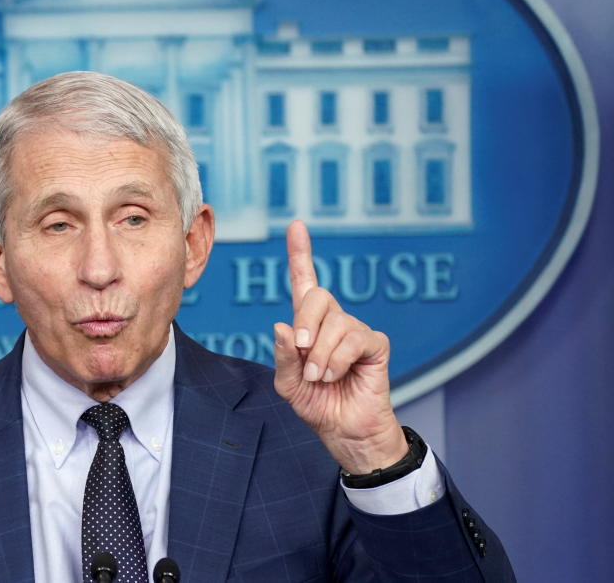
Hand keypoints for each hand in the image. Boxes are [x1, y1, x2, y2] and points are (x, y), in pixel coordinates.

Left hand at [273, 221, 406, 474]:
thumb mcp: (288, 384)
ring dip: (320, 355)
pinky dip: (338, 360)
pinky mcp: (375, 345)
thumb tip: (282, 325)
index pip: (304, 282)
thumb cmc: (317, 405)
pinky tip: (337, 376)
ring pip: (335, 323)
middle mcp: (333, 321)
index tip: (296, 225)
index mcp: (308, 325)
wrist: (344, 432)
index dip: (300, 253)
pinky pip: (354, 339)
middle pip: (317, 296)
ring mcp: (356, 331)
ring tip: (320, 377)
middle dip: (305, 325)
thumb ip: (283, 356)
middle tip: (302, 354)